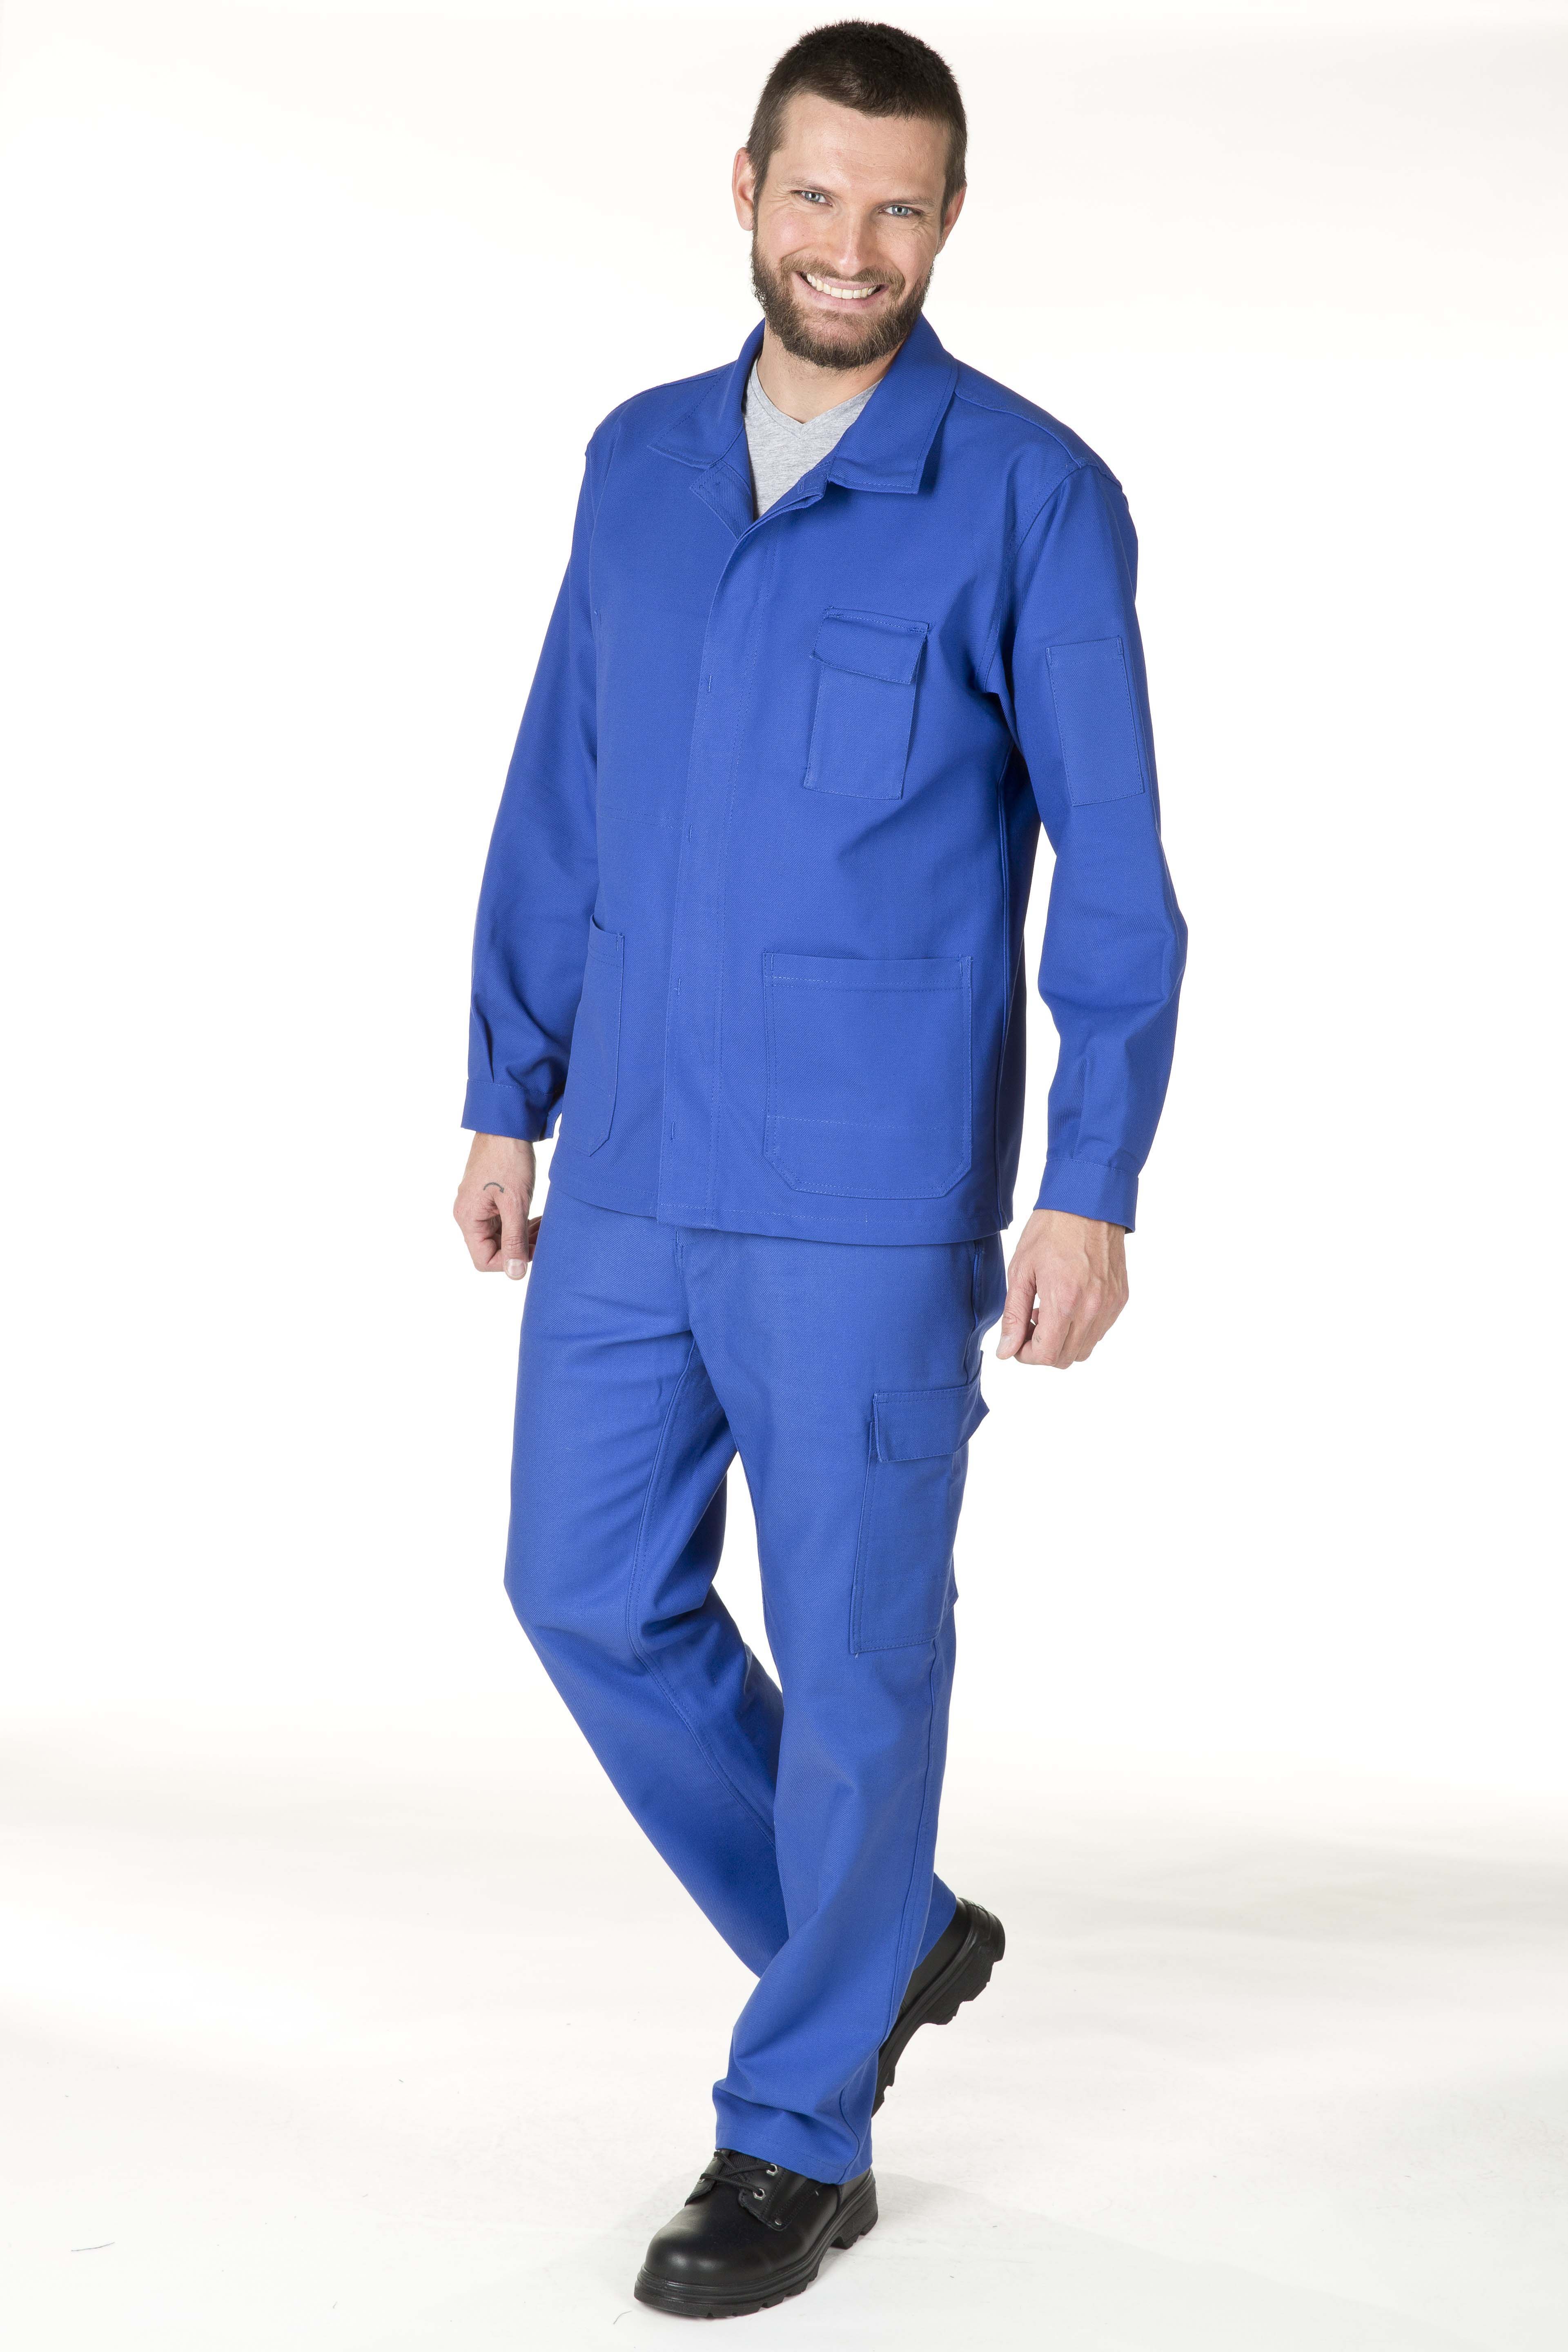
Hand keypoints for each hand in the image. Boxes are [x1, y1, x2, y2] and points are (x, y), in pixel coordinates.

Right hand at [453, 1133, 538, 1277]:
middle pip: (492, 1249)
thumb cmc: (508, 1160)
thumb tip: (515, 1274)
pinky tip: (536, 1219)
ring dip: (522, 1236)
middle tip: (544, 1237)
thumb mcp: (515, 1203)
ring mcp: (477, 1206)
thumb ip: (515, 1240)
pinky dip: (519, 1224)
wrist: (506, 1125)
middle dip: (520, 1248)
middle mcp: (468, 1215)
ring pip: (500, 1236)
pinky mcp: (487, 1199)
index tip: (533, 1250)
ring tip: (543, 1227)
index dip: (509, 1262)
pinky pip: (502, 1222)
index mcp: (468, 1218)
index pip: (484, 1260)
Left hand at [994, 1208, 1127, 1367]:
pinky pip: (1100, 1330)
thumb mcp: (1021, 1271)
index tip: (1016, 1341)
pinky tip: (1069, 1303)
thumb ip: (1014, 1315)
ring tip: (1050, 1310)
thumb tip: (1005, 1351)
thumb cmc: (1050, 1231)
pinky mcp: (1120, 1298)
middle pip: (1066, 1358)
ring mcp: (1110, 1304)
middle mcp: (1092, 1308)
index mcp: (1064, 1301)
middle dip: (1043, 1350)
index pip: (1047, 1355)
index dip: (1026, 1355)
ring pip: (1085, 1348)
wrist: (1087, 1202)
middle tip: (1031, 1323)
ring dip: (1063, 1341)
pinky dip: (1082, 1328)